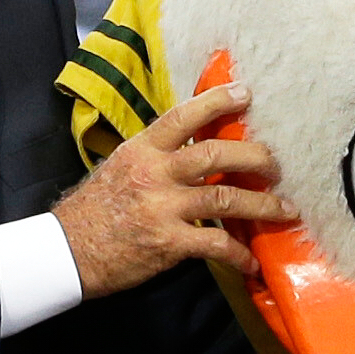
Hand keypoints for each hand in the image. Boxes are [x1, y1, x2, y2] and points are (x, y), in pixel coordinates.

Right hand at [52, 83, 295, 299]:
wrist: (68, 252)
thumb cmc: (93, 211)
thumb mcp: (118, 168)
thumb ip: (154, 157)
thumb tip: (189, 149)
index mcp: (141, 150)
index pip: (183, 117)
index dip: (217, 102)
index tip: (245, 92)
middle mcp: (155, 174)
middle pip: (215, 154)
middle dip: (254, 155)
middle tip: (276, 162)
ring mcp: (163, 208)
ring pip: (225, 197)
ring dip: (262, 203)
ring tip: (285, 208)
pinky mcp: (169, 242)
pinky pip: (216, 244)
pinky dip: (238, 254)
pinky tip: (251, 261)